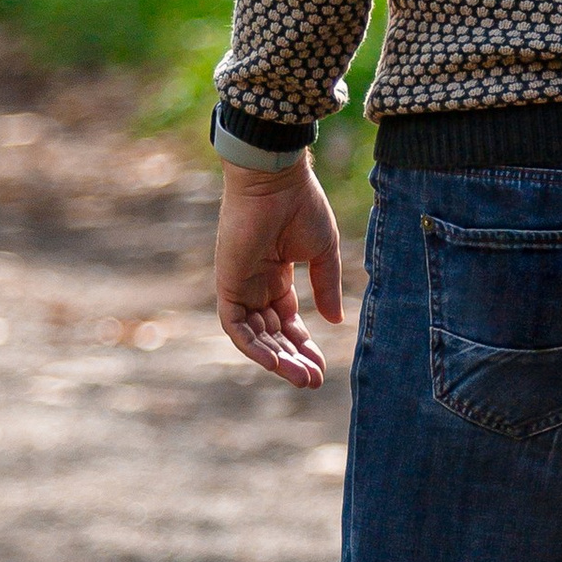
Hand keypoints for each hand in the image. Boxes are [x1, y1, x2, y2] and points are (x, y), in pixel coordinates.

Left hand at [215, 157, 344, 387]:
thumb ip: (326, 286)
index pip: (287, 321)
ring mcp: (240, 286)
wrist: (275, 180)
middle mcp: (256, 285)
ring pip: (254, 336)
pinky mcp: (227, 284)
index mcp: (277, 276)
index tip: (321, 368)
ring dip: (275, 359)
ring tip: (301, 378)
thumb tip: (334, 321)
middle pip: (271, 334)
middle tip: (313, 381)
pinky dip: (251, 347)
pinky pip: (235, 326)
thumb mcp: (322, 252)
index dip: (304, 345)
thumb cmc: (301, 206)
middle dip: (292, 359)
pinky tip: (274, 362)